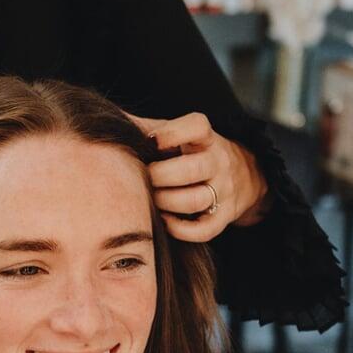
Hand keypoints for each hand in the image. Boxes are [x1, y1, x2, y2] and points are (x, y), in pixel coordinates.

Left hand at [128, 111, 269, 242]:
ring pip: (194, 201)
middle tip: (144, 177)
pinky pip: (203, 230)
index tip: (151, 141)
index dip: (172, 134)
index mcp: (206, 138)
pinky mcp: (224, 216)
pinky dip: (179, 229)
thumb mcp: (180, 135)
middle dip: (159, 176)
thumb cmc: (195, 153)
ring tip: (151, 198)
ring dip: (165, 202)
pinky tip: (165, 220)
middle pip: (191, 169)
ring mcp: (224, 190)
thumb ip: (147, 127)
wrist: (244, 175)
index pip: (198, 127)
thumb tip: (109, 123)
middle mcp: (219, 162)